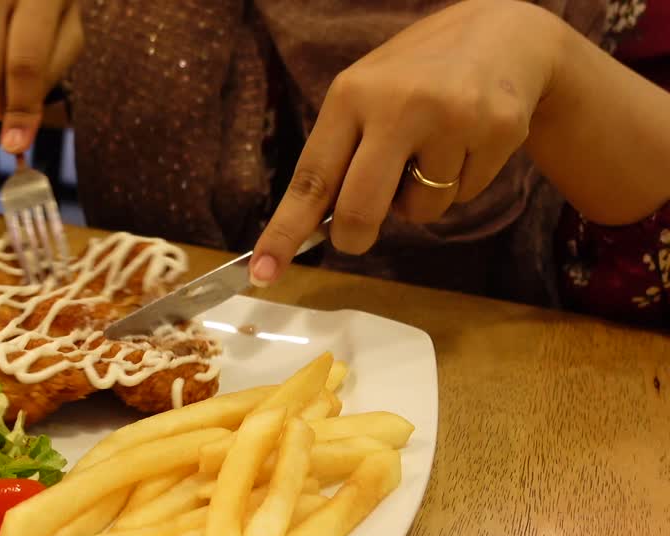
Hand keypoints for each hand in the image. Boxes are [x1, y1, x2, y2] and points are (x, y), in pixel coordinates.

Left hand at [248, 0, 568, 286]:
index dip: (284, 232)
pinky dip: (459, 184)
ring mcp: (452, 118)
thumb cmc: (415, 77)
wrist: (502, 33)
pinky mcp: (498, 131)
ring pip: (420, 211)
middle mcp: (399, 105)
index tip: (263, 272)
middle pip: (361, 210)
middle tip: (355, 236)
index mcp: (351, 96)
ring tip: (432, 150)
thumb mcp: (364, 95)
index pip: (311, 179)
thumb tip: (312, 227)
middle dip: (353, 236)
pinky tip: (465, 142)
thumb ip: (340, 154)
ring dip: (419, 199)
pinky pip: (462, 197)